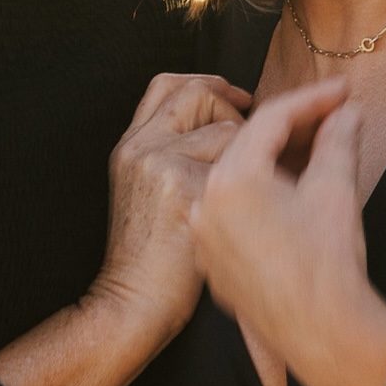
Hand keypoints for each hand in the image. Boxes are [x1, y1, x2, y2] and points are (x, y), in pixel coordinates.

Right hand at [92, 71, 249, 344]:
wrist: (132, 304)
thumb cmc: (149, 259)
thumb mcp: (142, 193)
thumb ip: (164, 154)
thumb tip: (212, 127)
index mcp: (131, 146)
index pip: (166, 85)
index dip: (205, 82)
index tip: (234, 95)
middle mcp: (143, 148)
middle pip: (197, 93)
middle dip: (234, 105)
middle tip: (255, 132)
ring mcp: (163, 166)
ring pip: (225, 127)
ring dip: (248, 150)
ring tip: (252, 182)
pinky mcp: (188, 190)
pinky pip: (238, 163)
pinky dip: (253, 180)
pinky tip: (253, 206)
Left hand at [191, 80, 385, 385]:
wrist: (326, 340)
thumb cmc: (328, 265)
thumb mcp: (336, 188)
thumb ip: (337, 138)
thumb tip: (346, 112)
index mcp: (231, 178)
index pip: (271, 119)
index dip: (312, 101)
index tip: (341, 92)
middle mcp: (206, 203)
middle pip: (249, 145)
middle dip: (292, 127)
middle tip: (331, 114)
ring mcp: (205, 237)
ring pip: (238, 178)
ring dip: (275, 160)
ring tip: (315, 150)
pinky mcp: (213, 264)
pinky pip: (232, 213)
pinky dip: (260, 197)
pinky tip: (292, 193)